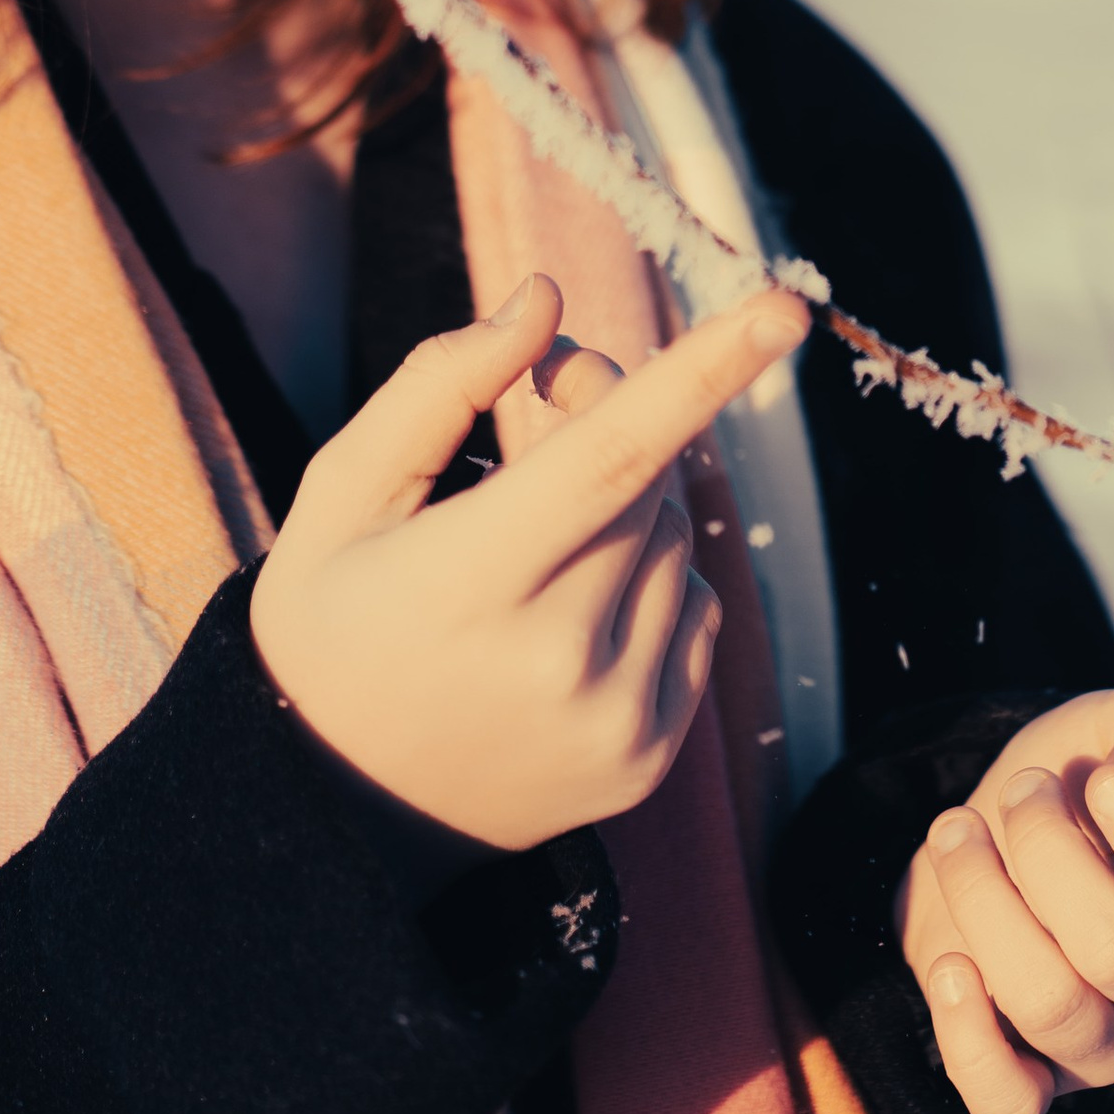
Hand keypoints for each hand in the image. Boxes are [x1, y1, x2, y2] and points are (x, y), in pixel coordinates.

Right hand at [251, 269, 810, 852]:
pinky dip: (651, 581)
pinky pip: (697, 610)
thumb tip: (545, 298)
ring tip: (532, 544)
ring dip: (626, 506)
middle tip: (545, 392)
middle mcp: (555, 663)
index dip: (703, 374)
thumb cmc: (332, 624)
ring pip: (676, 539)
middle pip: (647, 479)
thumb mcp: (342, 495)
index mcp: (468, 585)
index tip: (782, 306)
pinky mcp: (648, 759)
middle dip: (610, 413)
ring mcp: (612, 721)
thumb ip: (438, 383)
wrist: (335, 816)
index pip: (610, 456)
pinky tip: (567, 612)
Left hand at [894, 685, 1113, 1113]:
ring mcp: (1107, 1045)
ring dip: (985, 902)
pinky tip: (950, 962)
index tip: (1106, 777)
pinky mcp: (1034, 1076)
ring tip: (956, 829)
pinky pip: (1009, 1104)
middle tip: (1023, 787)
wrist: (1006, 827)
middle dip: (1050, 852)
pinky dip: (969, 1039)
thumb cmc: (1085, 777)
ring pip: (1052, 1006)